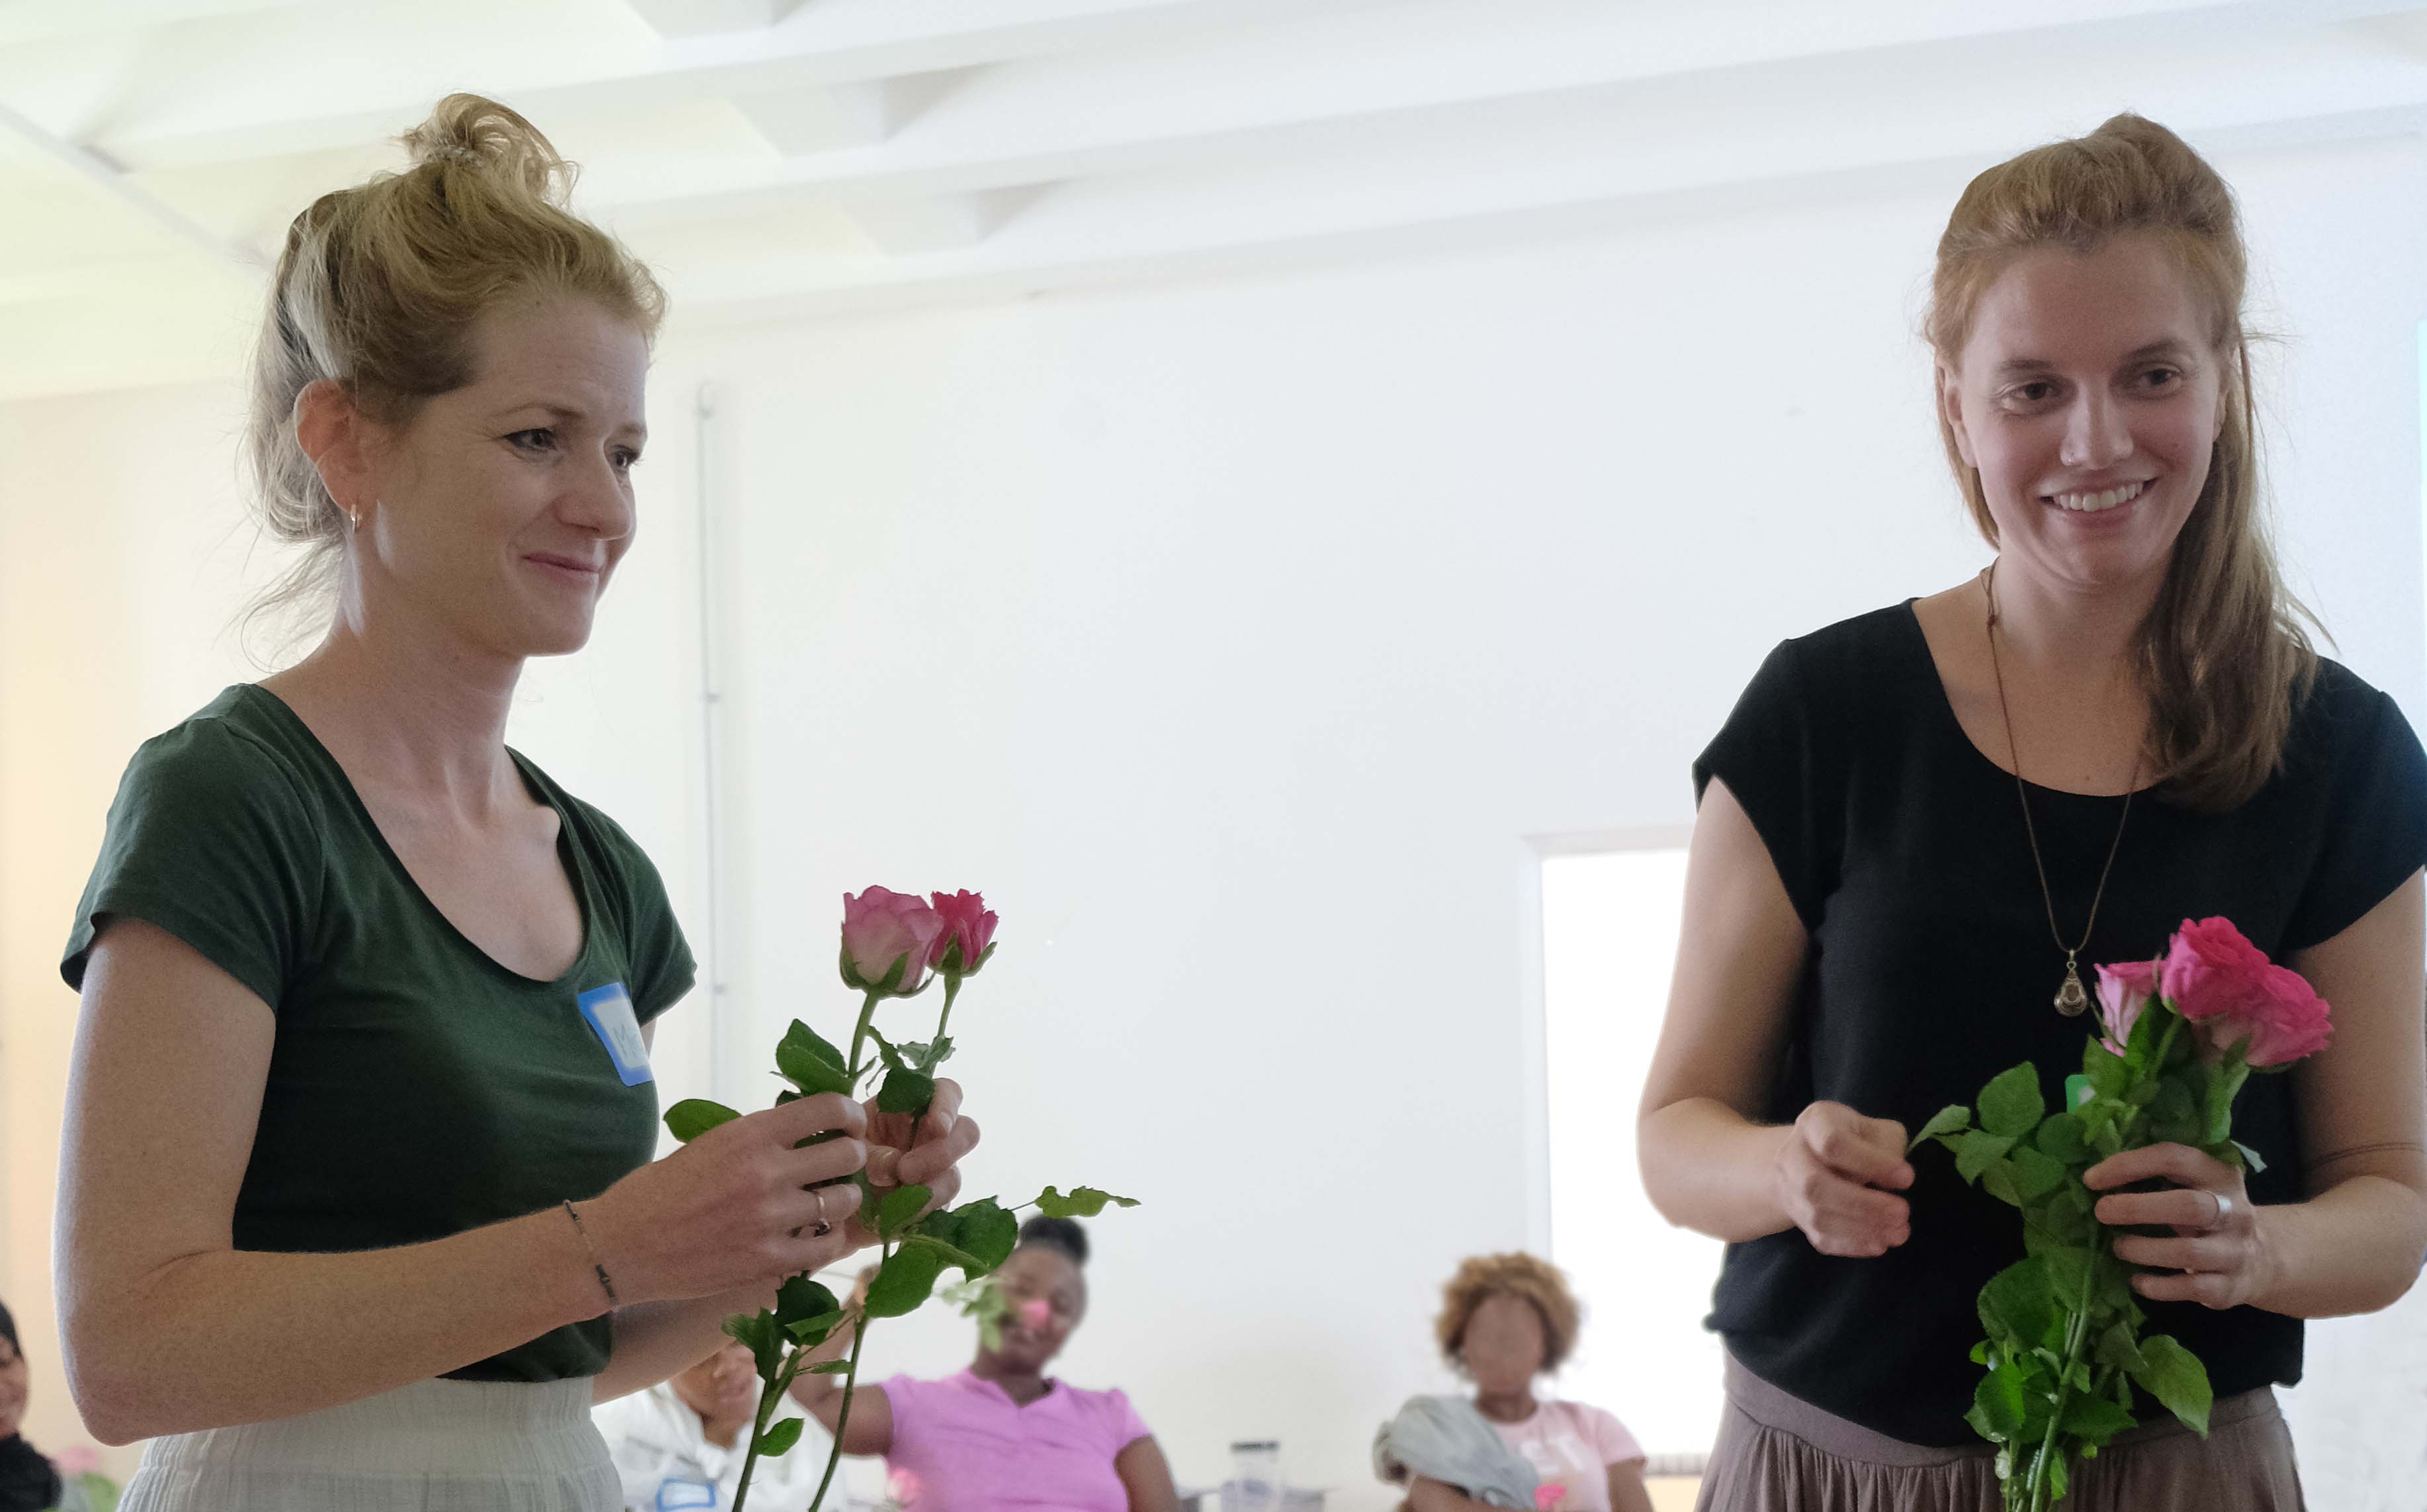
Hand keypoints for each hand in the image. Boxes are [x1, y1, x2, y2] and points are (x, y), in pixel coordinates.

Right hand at [586, 1094, 867, 1305]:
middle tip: (842, 1167)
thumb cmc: (659, 1190)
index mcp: (750, 1133)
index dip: (851, 1114)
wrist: (622, 1246)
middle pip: (848, 1153)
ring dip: (842, 1201)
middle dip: (852, 1157)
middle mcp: (767, 1172)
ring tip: (827, 1203)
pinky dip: (829, 1241)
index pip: (830, 1107)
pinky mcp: (768, 1261)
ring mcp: (770, 1219)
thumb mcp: (711, 1143)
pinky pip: (827, 1248)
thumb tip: (810, 1132)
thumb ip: (760, 1138)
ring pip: (844, 1201)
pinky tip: (817, 1237)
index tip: (850, 1124)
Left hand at [845, 1078, 980, 1248]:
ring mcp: (934, 1173)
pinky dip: (920, 1213)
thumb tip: (896, 1167)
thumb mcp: (845, 1148)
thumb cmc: (835, 1161)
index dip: (948, 1105)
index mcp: (909, 1109)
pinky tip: (897, 1217)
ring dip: (929, 1189)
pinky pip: (939, 1209)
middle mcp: (929, 1138)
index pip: (945, 1092)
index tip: (938, 1126)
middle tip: (906, 1171)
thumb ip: (871, 1153)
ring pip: (953, 1176)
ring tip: (894, 1201)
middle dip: (943, 1152)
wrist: (823, 1205)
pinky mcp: (931, 1204)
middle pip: (965, 1132)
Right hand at [1774, 1101, 1911, 1256]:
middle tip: (1903, 1212)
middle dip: (1863, 1204)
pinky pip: (1820, 1238)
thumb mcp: (1877, 1129)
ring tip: (1900, 1232)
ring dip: (1862, 1228)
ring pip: (1817, 1216)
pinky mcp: (1798, 1218)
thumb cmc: (1857, 1139)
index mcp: (1814, 1123)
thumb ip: (1888, 1147)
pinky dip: (1852, 1245)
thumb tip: (1897, 1180)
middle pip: (1815, 1184)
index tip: (1907, 1178)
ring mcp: (1790, 1189)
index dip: (1870, 1163)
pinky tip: (1879, 1244)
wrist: (1815, 1157)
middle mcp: (1791, 1154)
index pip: (1832, 1143)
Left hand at [2087, 1142, 2270, 1308]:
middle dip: (2138, 1208)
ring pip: (2188, 1251)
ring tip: (2119, 1247)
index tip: (2092, 1179)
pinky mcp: (2229, 1287)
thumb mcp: (2197, 1187)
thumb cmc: (2210, 1216)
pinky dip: (2157, 1286)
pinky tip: (2137, 1281)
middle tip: (2101, 1211)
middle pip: (2189, 1206)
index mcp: (2218, 1176)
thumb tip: (2095, 1180)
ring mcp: (2235, 1251)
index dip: (2129, 1165)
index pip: (2174, 1158)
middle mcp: (2233, 1212)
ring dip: (2143, 1249)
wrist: (2266, 1260)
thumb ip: (2159, 1178)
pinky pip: (2190, 1289)